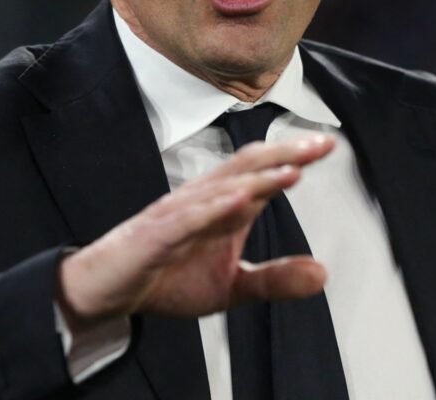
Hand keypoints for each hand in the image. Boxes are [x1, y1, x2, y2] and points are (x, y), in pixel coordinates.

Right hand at [57, 134, 333, 330]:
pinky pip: (187, 218)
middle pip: (246, 167)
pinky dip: (214, 208)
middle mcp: (202, 200)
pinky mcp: (156, 235)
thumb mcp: (231, 287)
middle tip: (320, 143)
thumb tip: (323, 273)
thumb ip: (275, 280)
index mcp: (221, 206)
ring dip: (258, 178)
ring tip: (293, 170)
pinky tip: (239, 201)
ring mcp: (178, 214)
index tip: (327, 143)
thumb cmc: (166, 277)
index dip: (293, 156)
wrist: (108, 291)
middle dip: (283, 153)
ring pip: (222, 187)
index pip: (261, 173)